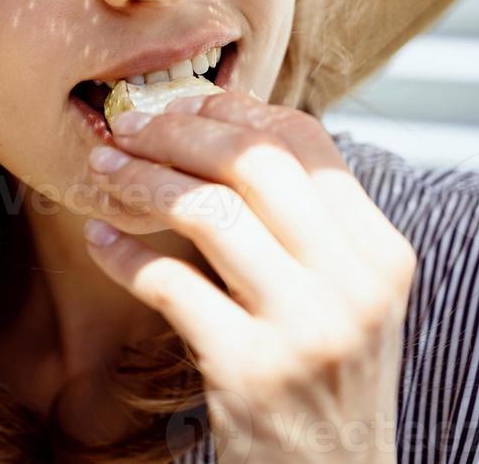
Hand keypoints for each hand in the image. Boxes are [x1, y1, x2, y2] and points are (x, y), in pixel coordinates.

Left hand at [84, 91, 416, 463]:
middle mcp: (352, 282)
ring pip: (206, 210)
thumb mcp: (347, 294)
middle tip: (130, 124)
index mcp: (379, 250)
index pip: (307, 141)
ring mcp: (304, 326)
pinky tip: (99, 240)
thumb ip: (307, 222)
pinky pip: (168, 282)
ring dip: (141, 179)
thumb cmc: (327, 376)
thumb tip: (227, 134)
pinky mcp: (248, 370)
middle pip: (254, 161)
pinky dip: (123, 253)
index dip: (237, 109)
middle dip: (179, 130)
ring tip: (103, 167)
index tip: (186, 103)